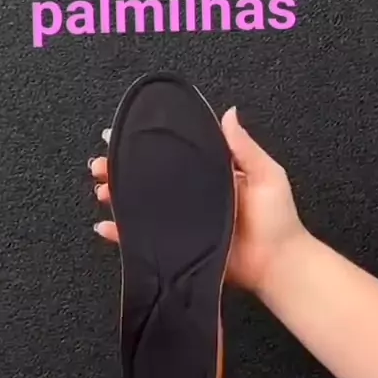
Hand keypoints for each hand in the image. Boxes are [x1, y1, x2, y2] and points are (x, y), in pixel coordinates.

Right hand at [89, 106, 304, 295]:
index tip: (120, 135)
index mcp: (209, 176)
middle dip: (120, 170)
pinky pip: (143, 240)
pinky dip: (122, 235)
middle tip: (100, 164)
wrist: (278, 264)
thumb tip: (229, 113)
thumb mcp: (265, 174)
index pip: (172, 156)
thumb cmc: (277, 220)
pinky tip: (106, 227)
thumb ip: (244, 147)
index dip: (145, 147)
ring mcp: (182, 222)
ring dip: (117, 197)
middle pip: (149, 180)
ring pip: (141, 206)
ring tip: (101, 190)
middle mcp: (192, 197)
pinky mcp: (177, 247)